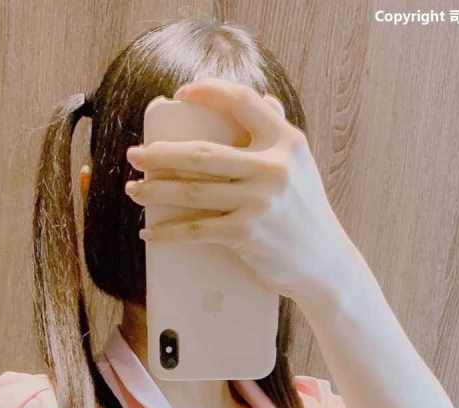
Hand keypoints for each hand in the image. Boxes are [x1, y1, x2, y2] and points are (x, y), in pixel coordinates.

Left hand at [125, 77, 362, 306]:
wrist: (323, 263)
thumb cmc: (306, 212)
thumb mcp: (300, 166)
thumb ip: (279, 132)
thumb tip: (262, 100)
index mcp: (286, 141)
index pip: (242, 102)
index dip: (208, 92)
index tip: (182, 94)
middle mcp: (273, 167)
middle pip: (202, 154)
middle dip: (160, 155)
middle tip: (135, 155)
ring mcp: (258, 202)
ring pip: (192, 191)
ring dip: (156, 190)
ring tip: (134, 189)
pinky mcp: (246, 234)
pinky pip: (196, 229)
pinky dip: (168, 232)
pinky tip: (150, 232)